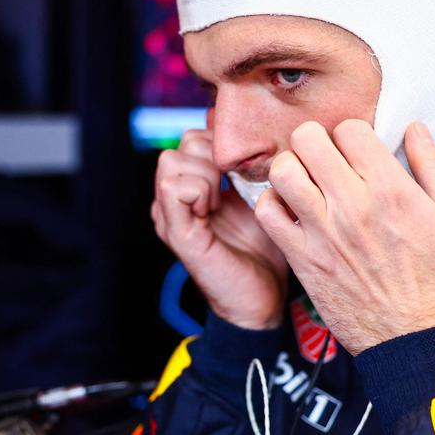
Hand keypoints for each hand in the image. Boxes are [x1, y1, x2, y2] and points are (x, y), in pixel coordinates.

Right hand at [152, 128, 289, 329]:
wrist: (261, 299)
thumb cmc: (265, 249)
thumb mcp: (260, 198)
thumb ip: (250, 169)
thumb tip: (262, 135)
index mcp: (192, 187)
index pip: (195, 137)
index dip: (222, 147)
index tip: (243, 175)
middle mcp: (173, 199)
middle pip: (182, 144)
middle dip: (214, 157)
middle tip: (234, 187)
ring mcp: (170, 215)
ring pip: (171, 161)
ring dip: (205, 174)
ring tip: (223, 200)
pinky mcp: (176, 232)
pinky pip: (174, 189)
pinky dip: (199, 190)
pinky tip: (215, 209)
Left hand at [254, 120, 434, 355]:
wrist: (421, 343)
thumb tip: (415, 128)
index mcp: (392, 190)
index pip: (349, 129)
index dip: (353, 133)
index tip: (358, 149)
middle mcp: (353, 206)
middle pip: (308, 139)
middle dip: (316, 140)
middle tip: (327, 157)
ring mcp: (323, 233)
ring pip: (283, 171)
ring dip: (291, 167)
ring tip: (306, 179)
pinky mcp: (304, 260)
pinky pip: (268, 214)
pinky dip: (273, 203)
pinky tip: (292, 209)